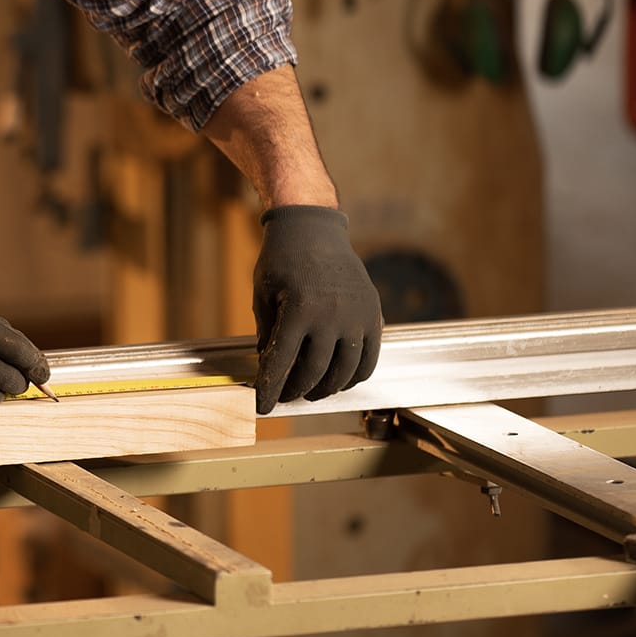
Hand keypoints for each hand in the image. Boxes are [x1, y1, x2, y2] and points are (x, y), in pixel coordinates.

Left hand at [252, 206, 382, 413]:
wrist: (314, 229)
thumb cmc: (281, 261)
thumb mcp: (263, 295)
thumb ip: (267, 334)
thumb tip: (269, 370)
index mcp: (299, 310)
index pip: (281, 363)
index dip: (270, 389)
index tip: (262, 407)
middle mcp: (332, 316)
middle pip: (314, 372)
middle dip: (295, 390)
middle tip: (285, 397)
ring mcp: (357, 316)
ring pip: (344, 371)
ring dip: (326, 388)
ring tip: (311, 392)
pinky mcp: (373, 313)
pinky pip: (369, 358)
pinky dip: (355, 376)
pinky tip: (340, 380)